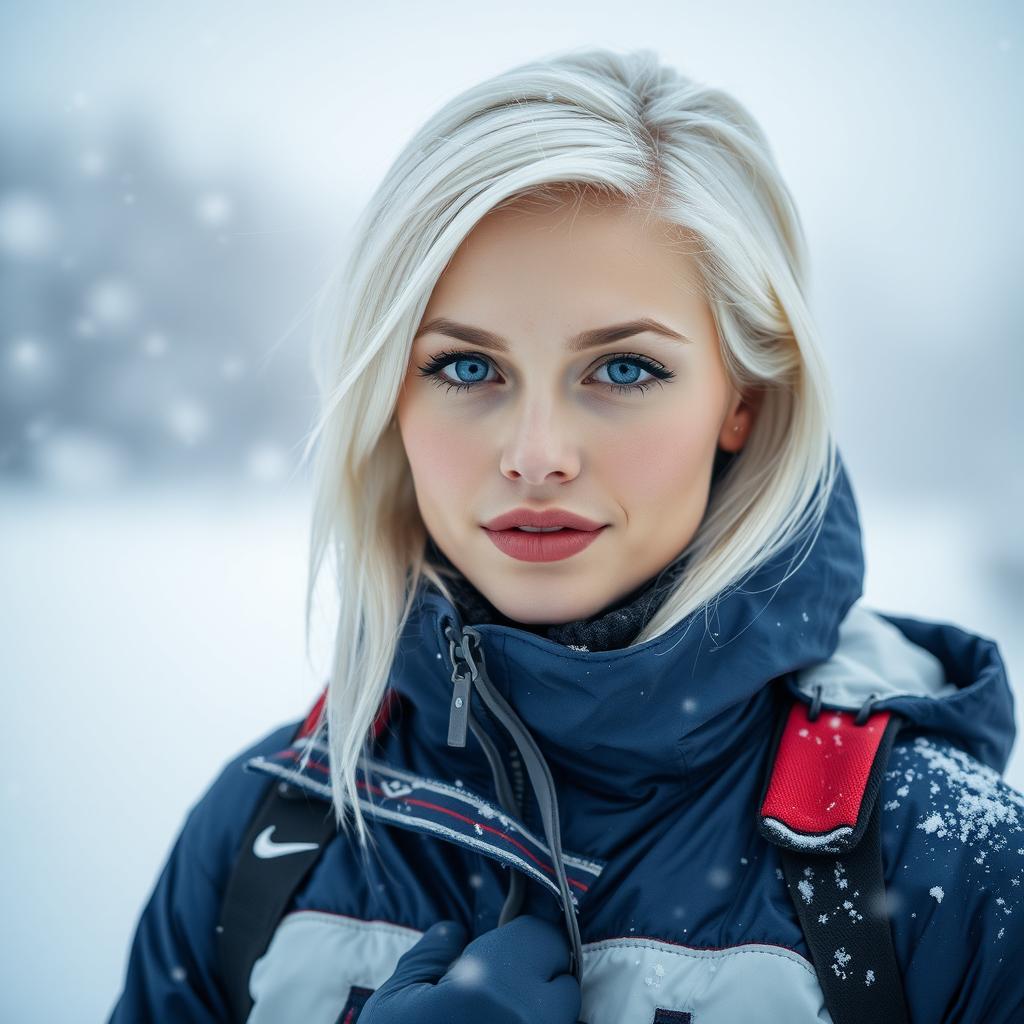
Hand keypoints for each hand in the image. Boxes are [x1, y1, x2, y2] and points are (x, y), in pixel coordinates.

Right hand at [358, 914, 581, 1023]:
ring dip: (538, 1016)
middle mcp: (530, 1020)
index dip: (521, 941)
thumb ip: (428, 956)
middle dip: (535, 981)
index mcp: (492, 986)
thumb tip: (454, 932)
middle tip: (494, 997)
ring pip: (563, 1022)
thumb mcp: (396, 1002)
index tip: (500, 953)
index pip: (544, 938)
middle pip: (562, 981)